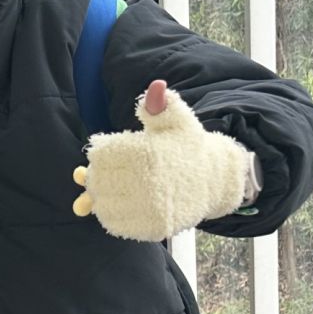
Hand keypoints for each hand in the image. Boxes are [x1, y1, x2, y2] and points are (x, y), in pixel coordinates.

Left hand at [72, 79, 252, 240]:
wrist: (215, 181)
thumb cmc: (187, 147)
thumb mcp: (176, 121)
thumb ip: (160, 105)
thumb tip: (156, 86)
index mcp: (149, 153)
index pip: (99, 156)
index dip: (101, 154)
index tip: (114, 152)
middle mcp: (148, 182)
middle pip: (97, 181)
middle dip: (98, 176)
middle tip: (115, 172)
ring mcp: (151, 207)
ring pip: (102, 205)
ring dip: (102, 198)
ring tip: (120, 188)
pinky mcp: (153, 227)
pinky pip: (115, 224)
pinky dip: (113, 216)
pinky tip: (126, 204)